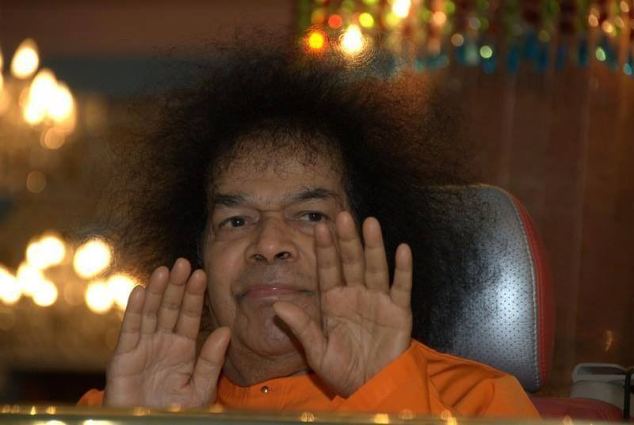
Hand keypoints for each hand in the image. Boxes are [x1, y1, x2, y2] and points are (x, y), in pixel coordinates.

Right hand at [104, 258, 230, 407]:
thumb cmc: (174, 413)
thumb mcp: (199, 388)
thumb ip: (211, 361)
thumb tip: (227, 330)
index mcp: (183, 349)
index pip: (190, 316)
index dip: (194, 295)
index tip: (201, 274)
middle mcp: (163, 343)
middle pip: (170, 309)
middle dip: (176, 286)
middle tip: (183, 263)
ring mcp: (143, 348)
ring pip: (150, 314)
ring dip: (156, 291)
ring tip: (164, 270)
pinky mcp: (123, 358)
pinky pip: (130, 331)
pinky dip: (134, 311)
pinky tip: (140, 291)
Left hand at [273, 212, 412, 396]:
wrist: (371, 389)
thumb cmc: (342, 371)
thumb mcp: (317, 351)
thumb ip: (301, 327)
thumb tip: (277, 306)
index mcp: (333, 302)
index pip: (328, 269)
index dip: (325, 248)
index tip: (319, 226)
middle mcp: (355, 295)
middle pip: (351, 262)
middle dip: (346, 240)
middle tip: (342, 215)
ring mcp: (378, 301)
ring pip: (375, 267)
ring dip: (373, 246)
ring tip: (370, 223)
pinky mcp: (399, 311)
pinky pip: (401, 286)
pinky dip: (403, 269)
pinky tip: (402, 249)